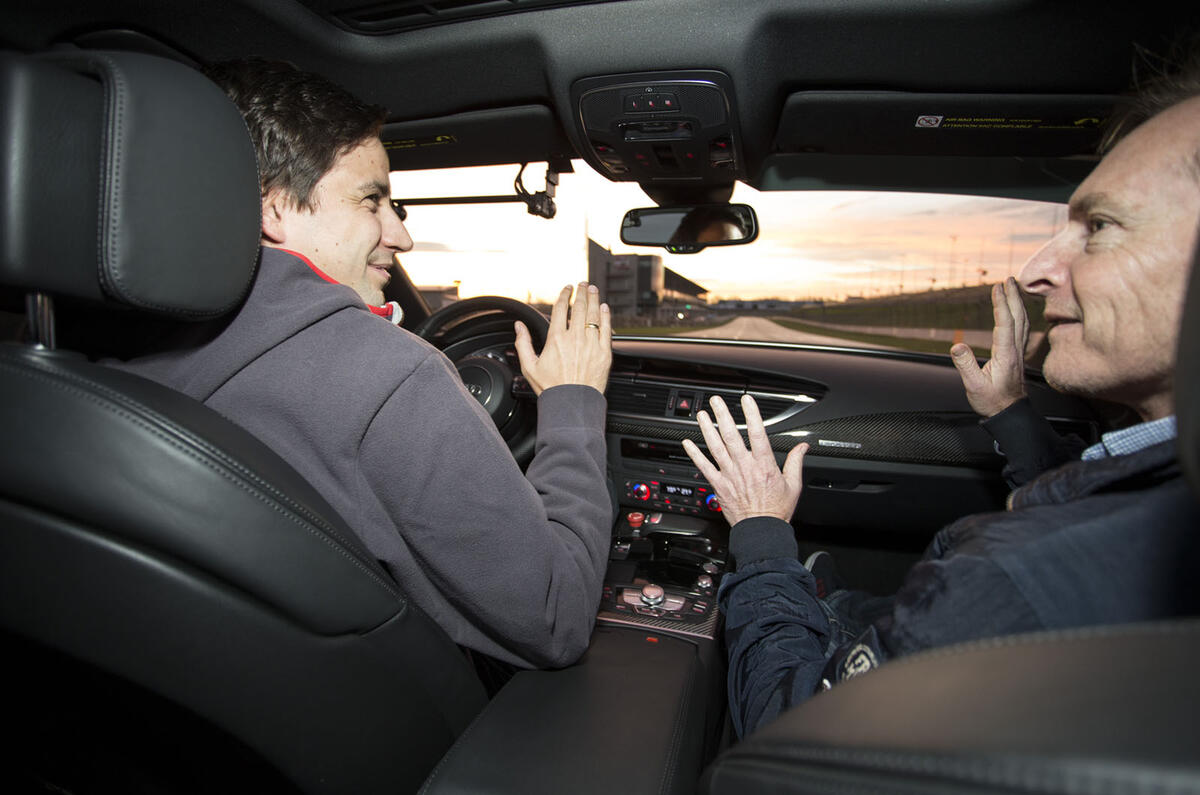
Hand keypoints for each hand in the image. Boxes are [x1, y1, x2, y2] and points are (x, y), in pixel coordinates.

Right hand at [514, 282, 611, 394]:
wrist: (572, 404)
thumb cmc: (551, 388)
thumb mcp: (529, 366)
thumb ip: (523, 343)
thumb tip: (518, 326)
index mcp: (557, 339)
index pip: (561, 309)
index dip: (565, 295)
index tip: (567, 289)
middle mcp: (575, 339)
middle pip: (580, 307)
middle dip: (581, 292)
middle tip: (582, 284)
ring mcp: (592, 345)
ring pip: (594, 315)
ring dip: (594, 299)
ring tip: (593, 290)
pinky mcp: (605, 353)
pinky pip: (607, 329)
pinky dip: (606, 316)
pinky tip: (604, 308)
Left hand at [681, 394, 807, 526]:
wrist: (761, 531)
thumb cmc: (776, 510)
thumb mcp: (793, 485)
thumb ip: (795, 462)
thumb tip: (803, 447)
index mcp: (764, 465)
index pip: (757, 433)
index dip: (751, 414)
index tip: (746, 400)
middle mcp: (744, 467)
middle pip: (731, 435)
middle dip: (723, 415)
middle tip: (716, 401)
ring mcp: (729, 475)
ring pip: (715, 447)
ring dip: (707, 429)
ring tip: (702, 414)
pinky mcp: (718, 485)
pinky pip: (704, 467)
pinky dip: (694, 454)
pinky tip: (687, 443)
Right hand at [950, 277, 1027, 416]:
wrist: (1009, 413)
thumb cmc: (992, 401)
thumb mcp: (974, 386)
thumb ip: (966, 365)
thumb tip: (957, 345)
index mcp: (1005, 354)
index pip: (1005, 323)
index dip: (1001, 304)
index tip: (996, 287)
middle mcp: (1015, 350)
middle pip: (1018, 317)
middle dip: (1013, 296)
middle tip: (1008, 279)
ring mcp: (1018, 352)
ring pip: (1022, 322)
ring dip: (1018, 303)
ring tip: (1014, 288)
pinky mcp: (1017, 355)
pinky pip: (1022, 329)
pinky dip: (1020, 314)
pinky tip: (1016, 311)